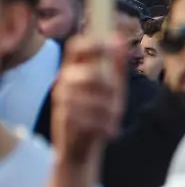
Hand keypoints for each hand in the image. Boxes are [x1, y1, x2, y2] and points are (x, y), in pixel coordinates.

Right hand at [51, 35, 126, 166]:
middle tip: (120, 102)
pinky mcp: (63, 119)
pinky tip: (110, 131)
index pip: (76, 47)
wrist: (81, 149)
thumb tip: (118, 36)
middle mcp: (64, 81)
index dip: (93, 43)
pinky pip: (88, 118)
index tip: (111, 44)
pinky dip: (104, 125)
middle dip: (111, 88)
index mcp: (74, 69)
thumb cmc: (98, 113)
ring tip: (115, 119)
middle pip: (90, 73)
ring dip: (109, 110)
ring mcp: (61, 100)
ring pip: (91, 97)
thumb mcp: (112, 87)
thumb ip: (116, 64)